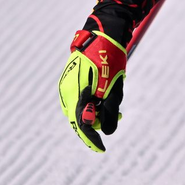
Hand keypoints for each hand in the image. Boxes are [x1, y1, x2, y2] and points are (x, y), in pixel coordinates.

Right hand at [59, 30, 126, 152]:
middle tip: (119, 116)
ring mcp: (66, 86)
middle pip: (80, 119)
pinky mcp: (69, 81)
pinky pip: (78, 99)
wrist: (101, 35)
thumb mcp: (114, 88)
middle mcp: (67, 92)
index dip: (92, 140)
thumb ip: (109, 111)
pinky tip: (104, 97)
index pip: (82, 125)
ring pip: (79, 109)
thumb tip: (107, 131)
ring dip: (96, 112)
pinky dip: (91, 103)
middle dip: (98, 123)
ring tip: (116, 106)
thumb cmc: (110, 60)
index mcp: (77, 94)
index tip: (102, 149)